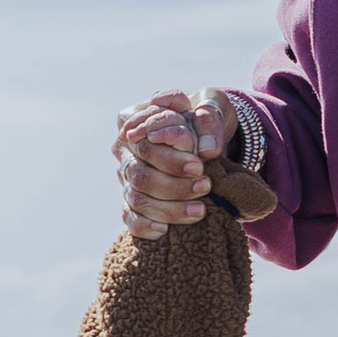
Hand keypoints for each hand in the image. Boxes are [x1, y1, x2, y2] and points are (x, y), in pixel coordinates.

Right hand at [114, 89, 231, 237]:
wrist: (208, 141)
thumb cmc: (204, 120)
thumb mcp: (213, 107)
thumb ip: (209, 119)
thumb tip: (207, 149)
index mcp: (134, 120)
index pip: (143, 143)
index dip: (168, 157)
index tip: (199, 164)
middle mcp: (124, 150)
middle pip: (139, 174)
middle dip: (173, 185)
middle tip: (205, 185)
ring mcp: (127, 177)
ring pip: (137, 199)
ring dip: (169, 208)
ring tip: (200, 210)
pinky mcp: (133, 201)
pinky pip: (130, 218)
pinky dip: (145, 226)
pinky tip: (166, 229)